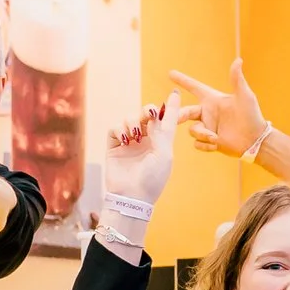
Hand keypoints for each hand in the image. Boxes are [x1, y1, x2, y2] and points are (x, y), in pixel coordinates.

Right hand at [102, 90, 177, 209]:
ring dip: (132, 122)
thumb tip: (154, 114)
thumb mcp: (164, 154)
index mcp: (162, 143)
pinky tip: (125, 139)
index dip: (172, 107)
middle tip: (149, 114)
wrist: (132, 196)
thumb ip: (161, 132)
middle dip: (148, 110)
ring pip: (130, 119)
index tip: (175, 92)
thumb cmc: (152, 179)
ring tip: (134, 135)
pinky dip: (119, 129)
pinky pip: (115, 129)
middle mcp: (146, 140)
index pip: (167, 121)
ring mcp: (129, 143)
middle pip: (146, 115)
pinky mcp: (114, 147)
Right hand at [168, 61, 268, 161]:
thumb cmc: (252, 115)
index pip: (194, 88)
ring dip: (202, 134)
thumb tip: (238, 60)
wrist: (255, 140)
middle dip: (179, 115)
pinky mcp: (209, 142)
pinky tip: (216, 145)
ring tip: (215, 137)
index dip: (182, 80)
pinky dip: (205, 145)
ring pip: (192, 130)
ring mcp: (208, 128)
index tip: (171, 73)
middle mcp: (208, 113)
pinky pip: (198, 144)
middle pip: (185, 112)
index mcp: (213, 100)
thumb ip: (237, 79)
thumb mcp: (244, 96)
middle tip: (175, 119)